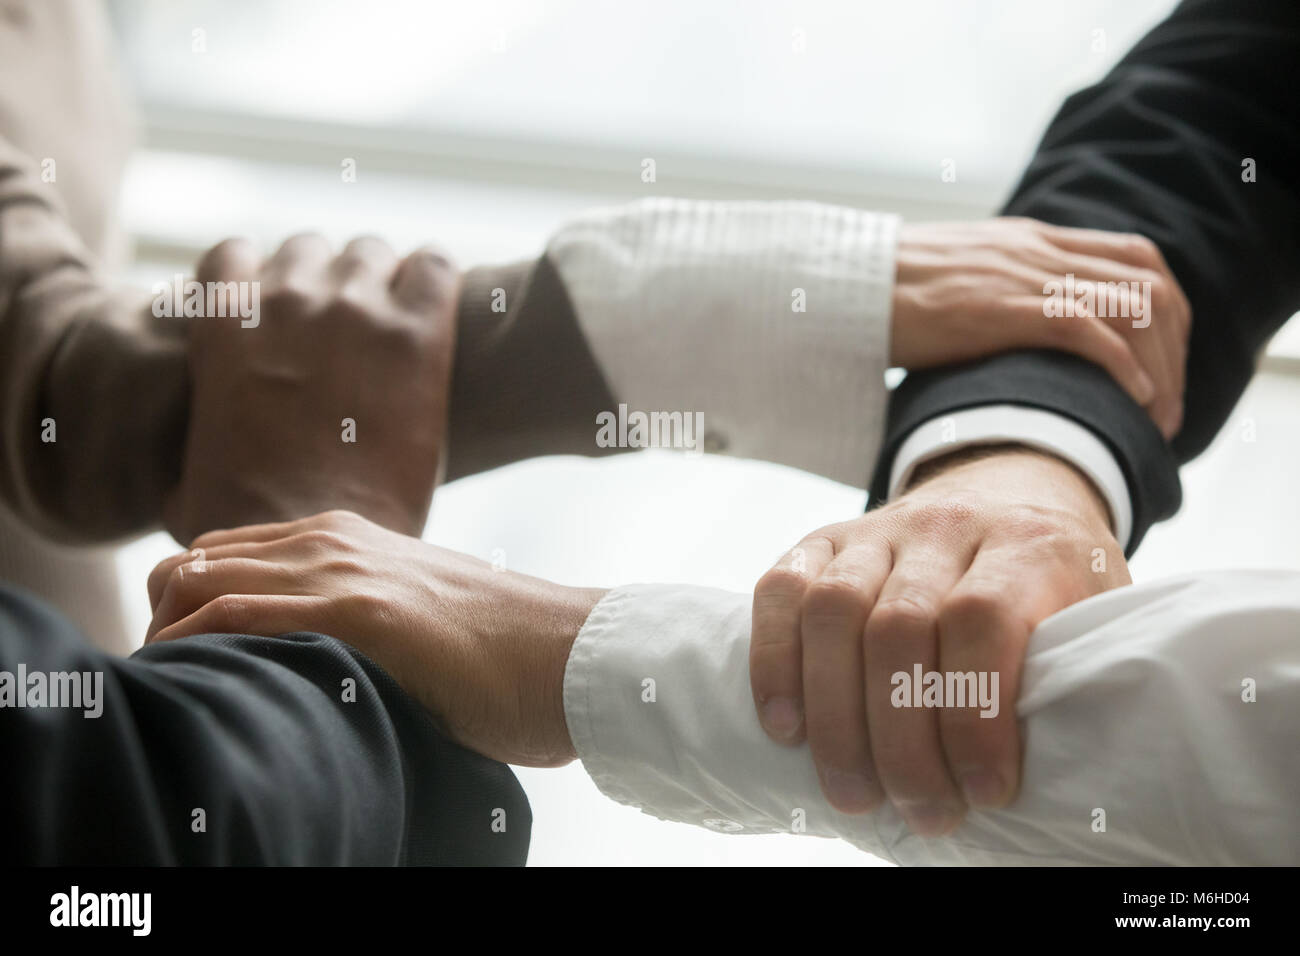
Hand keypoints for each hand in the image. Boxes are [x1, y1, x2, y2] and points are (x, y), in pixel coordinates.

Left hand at [144, 509, 604, 766]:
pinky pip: (240, 611)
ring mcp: (345, 569)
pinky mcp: (361, 610)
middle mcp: (334, 540)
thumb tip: (339, 658)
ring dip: (166, 633)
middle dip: (160, 618)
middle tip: (171, 683)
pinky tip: (189, 677)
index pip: (223, 553)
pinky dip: (194, 641)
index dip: (184, 604)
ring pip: (200, 577)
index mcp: (347, 537)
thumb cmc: (503, 651)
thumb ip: (369, 614)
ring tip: (171, 690)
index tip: (181, 661)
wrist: (569, 651)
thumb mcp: (419, 615)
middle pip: (193, 560)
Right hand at [163, 235, 458, 544]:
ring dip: (380, 282)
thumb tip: (187, 469)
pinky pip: (435, 268)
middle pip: (310, 250)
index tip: (284, 320)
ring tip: (393, 331)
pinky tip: (434, 324)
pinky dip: (434, 283)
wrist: (316, 540)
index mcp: (222, 322)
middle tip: (348, 333)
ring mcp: (353, 308)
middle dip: (326, 284)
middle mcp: (285, 298)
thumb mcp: (184, 481)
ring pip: (371, 253)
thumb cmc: (246, 526)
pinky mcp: (416, 332)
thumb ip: (193, 441)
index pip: (233, 256)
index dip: (260, 284)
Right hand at [749, 446, 1128, 833]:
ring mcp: (878, 529)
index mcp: (1028, 544)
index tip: (985, 792)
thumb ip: (1078, 669)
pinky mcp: (824, 539)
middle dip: (902, 739)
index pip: (983, 619)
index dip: (975, 714)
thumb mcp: (1097, 612)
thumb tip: (1063, 777)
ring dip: (835, 715)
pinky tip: (785, 725)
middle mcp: (946, 526)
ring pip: (832, 610)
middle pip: (899, 626)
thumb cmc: (1057, 581)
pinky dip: (773, 660)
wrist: (1014, 487)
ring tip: (850, 792)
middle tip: (919, 811)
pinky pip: (780, 590)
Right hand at [890, 217, 1189, 436]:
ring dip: (1160, 368)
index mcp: (1034, 240)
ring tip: (1157, 418)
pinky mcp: (1002, 307)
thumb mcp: (960, 280)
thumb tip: (1016, 338)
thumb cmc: (887, 293)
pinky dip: (1124, 366)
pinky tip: (1132, 401)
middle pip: (1151, 284)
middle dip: (1175, 349)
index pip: (1136, 258)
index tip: (1161, 369)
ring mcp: (1024, 276)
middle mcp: (1041, 251)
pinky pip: (1088, 330)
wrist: (842, 283)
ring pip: (1133, 308)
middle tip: (1168, 407)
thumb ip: (998, 293)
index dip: (1166, 314)